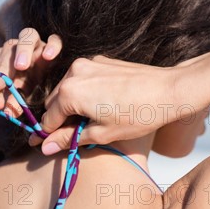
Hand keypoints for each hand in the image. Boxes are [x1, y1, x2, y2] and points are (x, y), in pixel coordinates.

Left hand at [0, 28, 61, 115]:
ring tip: (21, 66)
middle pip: (8, 51)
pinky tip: (48, 56)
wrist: (41, 87)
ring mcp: (36, 44)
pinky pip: (55, 40)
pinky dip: (52, 45)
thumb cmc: (25, 92)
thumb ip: (10, 102)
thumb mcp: (15, 99)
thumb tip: (4, 111)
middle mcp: (18, 47)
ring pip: (28, 36)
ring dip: (23, 50)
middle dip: (2, 70)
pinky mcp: (54, 46)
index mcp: (3, 58)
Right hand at [30, 56, 195, 154]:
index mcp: (69, 92)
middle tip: (63, 139)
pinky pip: (83, 79)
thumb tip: (44, 147)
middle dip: (57, 120)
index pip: (47, 119)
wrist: (170, 90)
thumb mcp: (102, 133)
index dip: (45, 136)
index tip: (39, 147)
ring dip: (70, 106)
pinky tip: (98, 107)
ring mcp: (88, 63)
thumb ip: (69, 138)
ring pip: (68, 89)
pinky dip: (84, 93)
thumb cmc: (138, 115)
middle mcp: (74, 72)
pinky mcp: (101, 60)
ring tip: (84, 125)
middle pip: (54, 101)